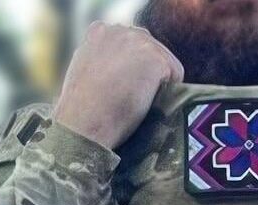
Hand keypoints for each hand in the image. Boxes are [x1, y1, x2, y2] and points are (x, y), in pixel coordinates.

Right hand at [53, 23, 183, 151]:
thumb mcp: (85, 72)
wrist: (84, 123)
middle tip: (130, 100)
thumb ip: (103, 60)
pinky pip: (176, 75)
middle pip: (152, 51)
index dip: (133, 71)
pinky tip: (145, 102)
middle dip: (148, 75)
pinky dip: (168, 92)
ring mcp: (139, 41)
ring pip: (165, 63)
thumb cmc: (81, 110)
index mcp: (100, 32)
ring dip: (158, 84)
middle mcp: (121, 30)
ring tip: (135, 102)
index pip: (132, 46)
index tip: (121, 91)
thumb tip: (121, 68)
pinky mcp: (155, 57)